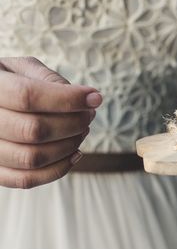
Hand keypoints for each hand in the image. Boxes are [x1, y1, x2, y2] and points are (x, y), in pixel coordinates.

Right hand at [0, 57, 101, 188]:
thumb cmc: (8, 82)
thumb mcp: (22, 69)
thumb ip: (48, 79)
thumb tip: (84, 98)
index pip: (28, 97)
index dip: (67, 99)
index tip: (95, 98)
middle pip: (34, 130)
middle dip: (73, 124)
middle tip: (89, 115)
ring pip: (32, 158)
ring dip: (68, 146)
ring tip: (82, 131)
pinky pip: (26, 180)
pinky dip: (57, 169)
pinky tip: (75, 153)